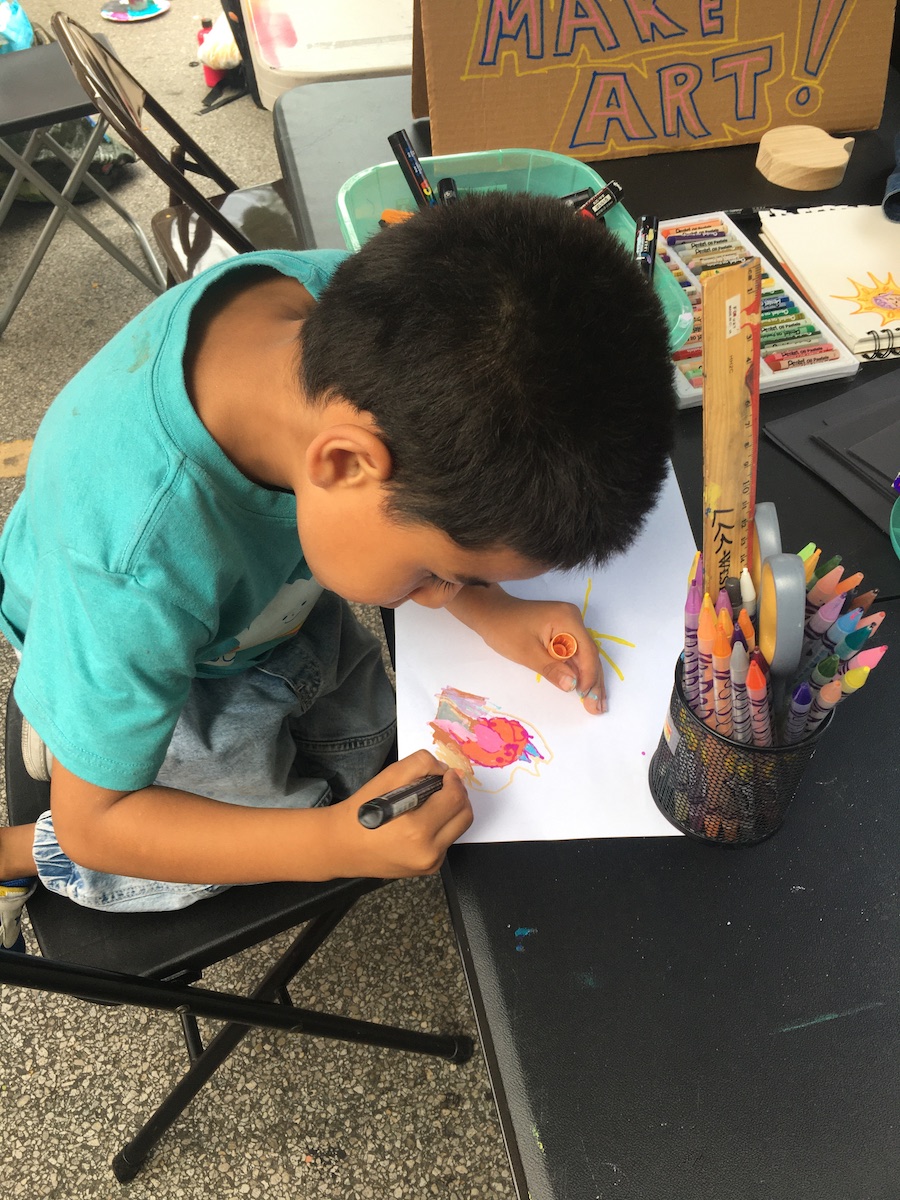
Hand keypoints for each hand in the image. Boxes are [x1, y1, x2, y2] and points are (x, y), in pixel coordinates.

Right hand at [322, 750, 472, 878]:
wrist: (340, 846)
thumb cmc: (361, 811)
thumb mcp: (387, 778)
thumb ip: (420, 765)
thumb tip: (445, 770)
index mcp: (417, 829)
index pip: (455, 799)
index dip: (454, 781)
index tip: (445, 774)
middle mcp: (428, 852)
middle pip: (465, 816)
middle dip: (458, 795)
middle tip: (442, 785)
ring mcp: (429, 864)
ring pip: (458, 829)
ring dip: (451, 811)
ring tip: (430, 802)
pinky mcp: (428, 869)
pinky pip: (447, 841)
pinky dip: (441, 826)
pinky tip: (421, 820)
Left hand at [447, 587, 606, 714]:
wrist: (490, 613)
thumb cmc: (505, 630)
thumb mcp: (527, 653)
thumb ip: (552, 669)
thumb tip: (573, 686)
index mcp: (567, 619)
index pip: (587, 652)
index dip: (589, 677)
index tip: (588, 699)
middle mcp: (573, 619)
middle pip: (589, 655)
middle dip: (594, 683)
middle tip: (598, 708)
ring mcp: (569, 625)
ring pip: (584, 657)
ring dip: (589, 680)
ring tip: (597, 705)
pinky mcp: (563, 632)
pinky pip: (574, 654)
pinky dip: (577, 672)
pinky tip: (585, 689)